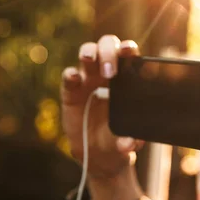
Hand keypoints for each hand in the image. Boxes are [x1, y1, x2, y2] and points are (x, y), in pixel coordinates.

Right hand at [60, 35, 144, 180]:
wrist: (98, 151)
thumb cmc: (118, 136)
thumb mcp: (127, 139)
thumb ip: (129, 140)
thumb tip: (129, 143)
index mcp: (127, 78)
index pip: (128, 56)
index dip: (128, 49)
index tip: (129, 50)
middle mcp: (107, 73)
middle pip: (107, 47)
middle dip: (108, 52)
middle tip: (111, 72)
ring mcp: (88, 79)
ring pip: (88, 53)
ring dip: (89, 53)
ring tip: (90, 60)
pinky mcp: (71, 91)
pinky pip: (69, 77)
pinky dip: (70, 75)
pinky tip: (74, 77)